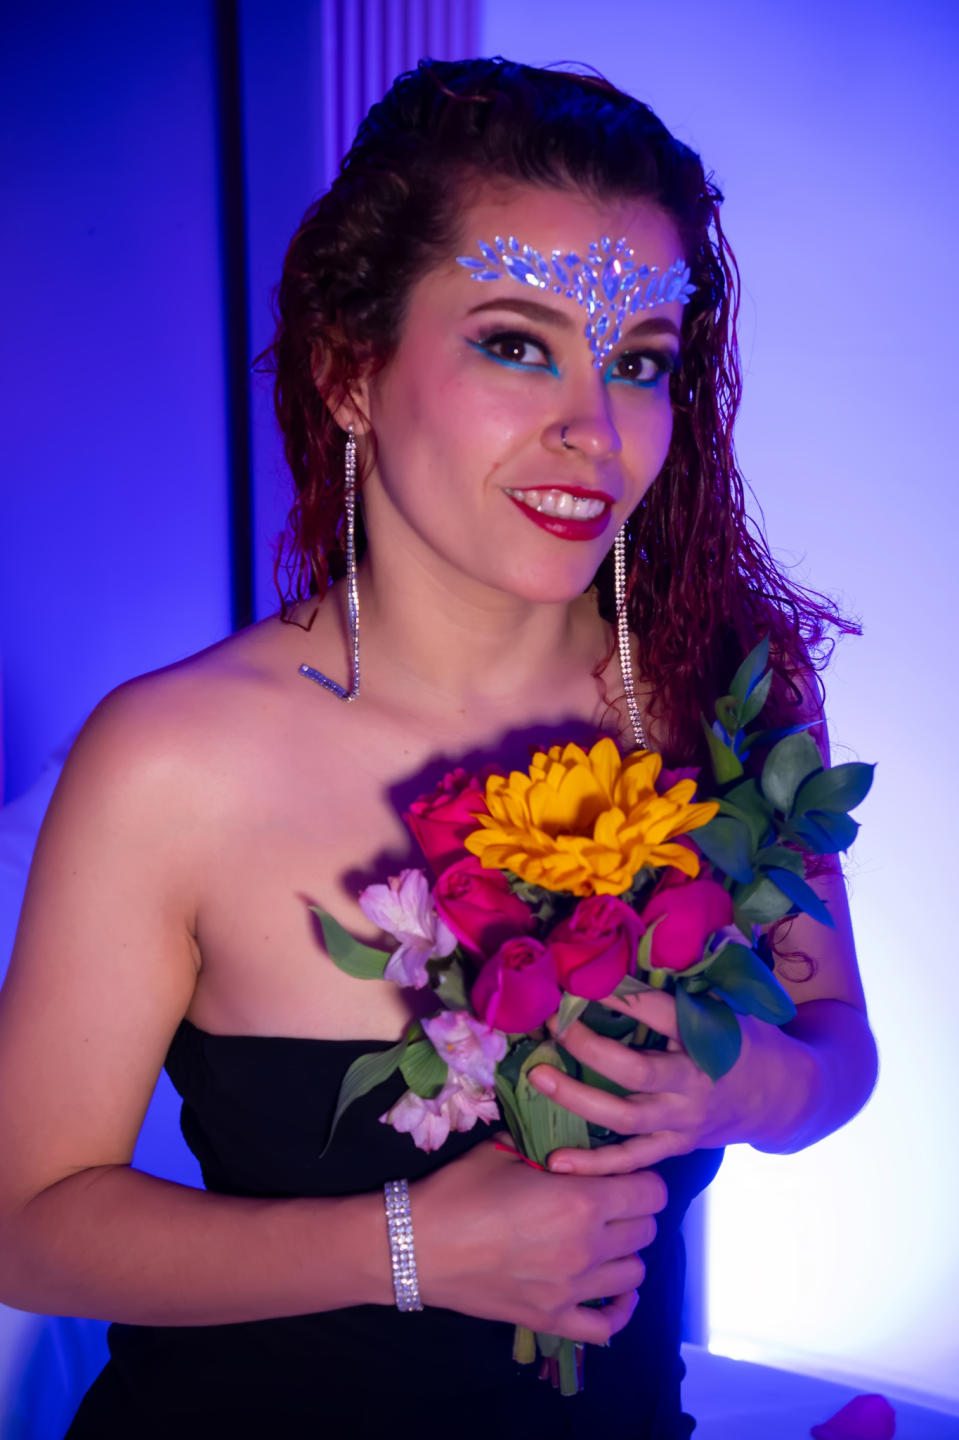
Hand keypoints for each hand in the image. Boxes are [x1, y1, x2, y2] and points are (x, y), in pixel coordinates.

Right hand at [411, 1137, 666, 1342]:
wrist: (414, 1245)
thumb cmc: (459, 1191)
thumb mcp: (504, 1150)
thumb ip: (548, 1143)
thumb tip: (570, 1137)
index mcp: (580, 1201)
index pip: (651, 1192)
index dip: (642, 1177)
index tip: (622, 1172)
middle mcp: (587, 1248)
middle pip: (647, 1230)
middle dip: (635, 1210)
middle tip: (608, 1200)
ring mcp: (572, 1291)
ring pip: (635, 1273)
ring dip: (624, 1252)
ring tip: (601, 1238)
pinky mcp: (552, 1319)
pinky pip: (607, 1326)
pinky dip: (618, 1309)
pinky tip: (608, 1288)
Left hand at [528, 990, 817, 1174]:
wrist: (784, 1096)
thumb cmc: (747, 1039)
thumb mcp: (729, 1005)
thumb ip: (690, 982)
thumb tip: (654, 933)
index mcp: (708, 1041)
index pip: (659, 1016)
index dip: (621, 999)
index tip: (582, 981)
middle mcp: (693, 1085)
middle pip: (634, 1072)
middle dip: (588, 1048)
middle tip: (552, 1025)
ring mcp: (682, 1120)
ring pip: (624, 1119)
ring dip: (576, 1099)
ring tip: (537, 1076)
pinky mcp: (675, 1146)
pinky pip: (631, 1160)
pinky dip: (594, 1165)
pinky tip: (556, 1161)